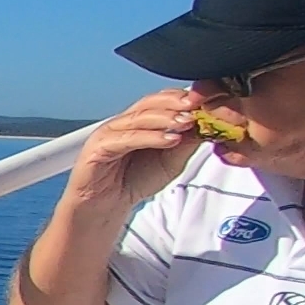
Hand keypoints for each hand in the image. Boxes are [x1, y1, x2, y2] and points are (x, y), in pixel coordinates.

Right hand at [65, 90, 201, 214]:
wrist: (105, 206)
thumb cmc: (133, 182)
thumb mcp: (170, 162)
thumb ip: (185, 144)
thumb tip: (204, 127)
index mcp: (139, 122)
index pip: (161, 101)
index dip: (182, 98)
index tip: (206, 101)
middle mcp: (123, 123)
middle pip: (149, 103)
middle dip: (175, 103)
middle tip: (196, 106)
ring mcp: (109, 133)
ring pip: (139, 118)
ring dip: (166, 118)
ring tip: (187, 122)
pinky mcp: (99, 147)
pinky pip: (128, 138)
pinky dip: (151, 137)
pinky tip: (170, 140)